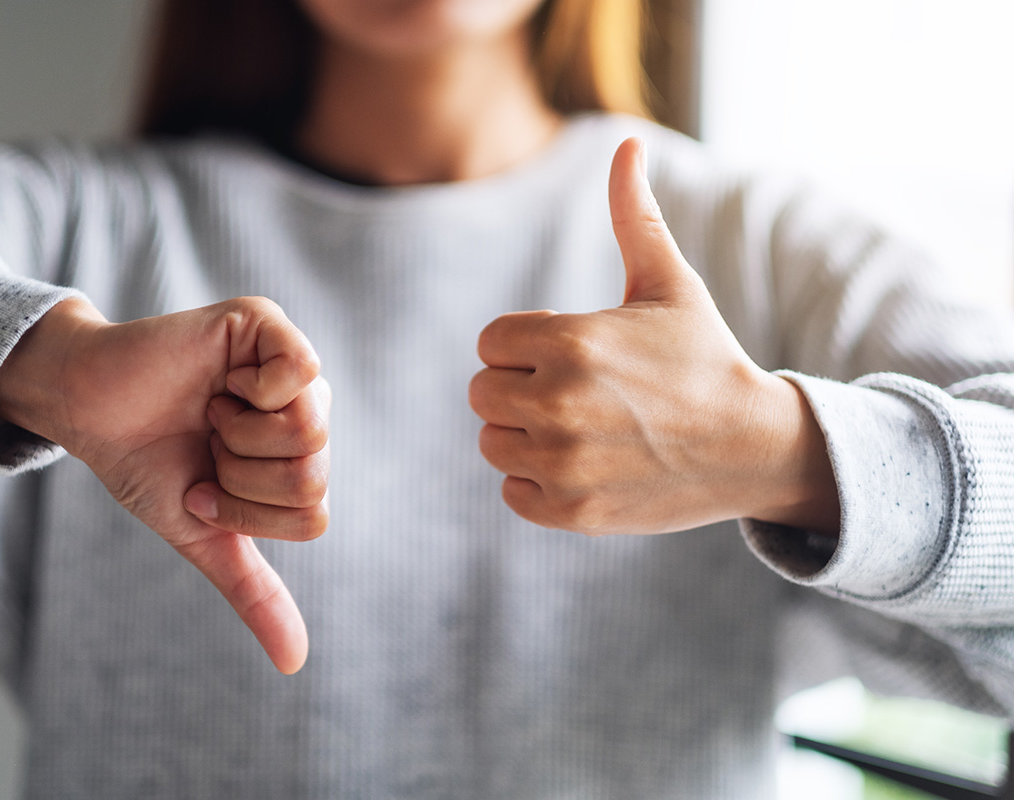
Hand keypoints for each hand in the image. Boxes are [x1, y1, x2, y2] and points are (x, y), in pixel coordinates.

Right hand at [0, 296, 328, 673]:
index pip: (313, 514)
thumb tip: (293, 662)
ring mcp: (291, 365)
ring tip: (210, 413)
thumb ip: (252, 589)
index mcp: (300, 457)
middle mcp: (307, 410)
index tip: (205, 486)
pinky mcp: (267, 324)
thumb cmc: (147, 462)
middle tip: (207, 446)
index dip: (248, 512)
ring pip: (310, 431)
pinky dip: (254, 393)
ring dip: (240, 438)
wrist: (86, 409)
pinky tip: (224, 383)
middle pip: (314, 474)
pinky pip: (302, 371)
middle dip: (241, 477)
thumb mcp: (204, 533)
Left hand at [469, 137, 837, 536]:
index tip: (571, 352)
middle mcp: (559, 404)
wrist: (753, 448)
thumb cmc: (705, 358)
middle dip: (519, 387)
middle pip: (483, 392)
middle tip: (576, 391)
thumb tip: (627, 141)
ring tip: (581, 427)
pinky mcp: (571, 511)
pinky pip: (512, 491)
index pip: (490, 343)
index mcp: (571, 342)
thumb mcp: (669, 282)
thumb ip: (634, 215)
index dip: (526, 345)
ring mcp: (563, 463)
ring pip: (493, 441)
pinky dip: (536, 480)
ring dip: (524, 434)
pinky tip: (584, 463)